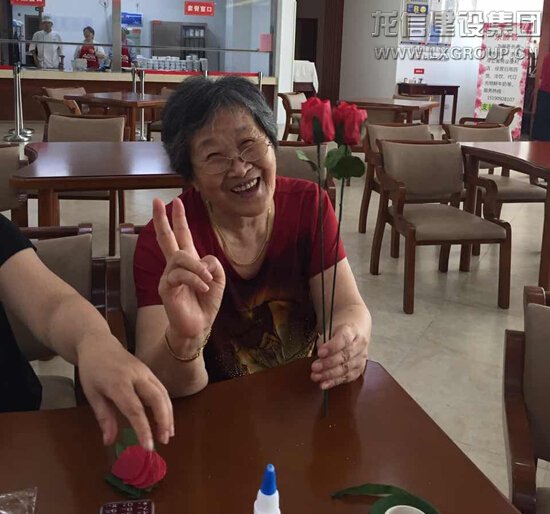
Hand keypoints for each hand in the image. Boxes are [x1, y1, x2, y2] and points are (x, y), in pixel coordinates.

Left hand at [77, 336, 173, 448]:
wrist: (98, 344)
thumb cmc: (92, 370)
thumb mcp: (92, 394)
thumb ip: (103, 417)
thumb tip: (109, 442)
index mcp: (118, 383)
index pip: (134, 409)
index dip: (143, 429)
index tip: (148, 447)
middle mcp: (136, 376)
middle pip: (156, 398)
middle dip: (164, 420)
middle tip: (164, 440)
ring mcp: (145, 372)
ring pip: (163, 393)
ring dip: (168, 414)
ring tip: (169, 433)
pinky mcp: (149, 371)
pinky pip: (162, 389)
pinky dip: (166, 405)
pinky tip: (166, 418)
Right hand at [153, 197, 224, 340]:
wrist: (199, 325)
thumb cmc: (206, 302)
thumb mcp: (217, 278)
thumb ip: (212, 263)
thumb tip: (201, 259)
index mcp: (189, 260)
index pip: (182, 235)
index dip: (179, 218)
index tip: (176, 201)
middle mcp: (175, 266)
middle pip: (166, 238)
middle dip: (162, 219)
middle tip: (156, 201)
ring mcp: (168, 276)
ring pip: (181, 257)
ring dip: (197, 267)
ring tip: (207, 281)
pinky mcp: (166, 287)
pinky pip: (180, 275)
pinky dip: (195, 279)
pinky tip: (203, 288)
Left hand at [310, 324, 367, 389]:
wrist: (354, 332)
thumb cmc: (338, 331)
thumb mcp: (330, 329)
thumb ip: (324, 340)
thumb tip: (319, 356)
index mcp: (352, 331)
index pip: (344, 339)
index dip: (332, 347)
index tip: (320, 353)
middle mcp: (360, 345)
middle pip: (345, 356)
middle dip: (328, 363)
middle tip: (314, 367)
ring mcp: (361, 358)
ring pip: (347, 368)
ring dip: (330, 375)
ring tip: (316, 377)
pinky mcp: (359, 369)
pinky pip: (348, 377)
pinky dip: (335, 382)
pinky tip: (324, 384)